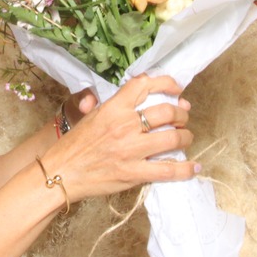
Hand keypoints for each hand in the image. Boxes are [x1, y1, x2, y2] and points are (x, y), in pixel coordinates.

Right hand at [50, 74, 195, 202]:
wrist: (62, 172)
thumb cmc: (75, 144)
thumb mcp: (93, 116)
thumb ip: (117, 105)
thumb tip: (141, 95)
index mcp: (113, 108)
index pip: (145, 86)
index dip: (166, 83)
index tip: (176, 88)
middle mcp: (124, 126)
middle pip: (167, 112)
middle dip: (182, 113)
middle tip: (183, 117)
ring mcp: (130, 150)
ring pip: (172, 138)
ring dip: (186, 137)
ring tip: (186, 137)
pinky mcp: (133, 173)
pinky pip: (167, 170)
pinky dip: (185, 169)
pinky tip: (194, 167)